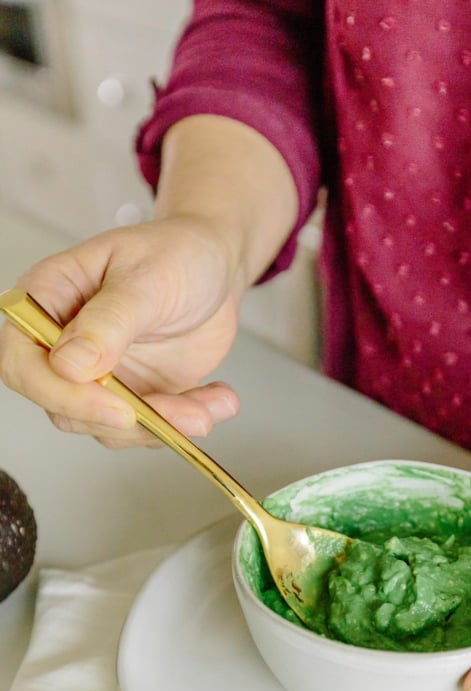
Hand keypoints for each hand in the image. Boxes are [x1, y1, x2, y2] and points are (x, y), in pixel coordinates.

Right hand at [0, 215, 244, 447]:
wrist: (217, 266)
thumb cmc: (176, 253)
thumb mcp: (146, 278)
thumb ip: (108, 322)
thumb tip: (69, 366)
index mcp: (47, 302)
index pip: (22, 363)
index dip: (61, 394)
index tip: (118, 408)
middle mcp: (64, 345)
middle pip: (64, 408)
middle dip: (128, 420)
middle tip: (184, 415)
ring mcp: (99, 376)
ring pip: (110, 428)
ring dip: (165, 426)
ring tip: (215, 403)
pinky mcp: (135, 396)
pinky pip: (150, 429)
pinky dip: (188, 424)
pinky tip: (220, 400)